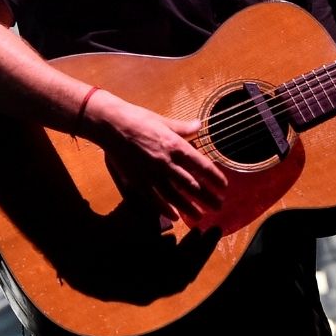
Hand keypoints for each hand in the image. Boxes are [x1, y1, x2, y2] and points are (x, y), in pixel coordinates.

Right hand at [85, 91, 228, 223]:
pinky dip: (165, 209)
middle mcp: (166, 163)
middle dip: (207, 198)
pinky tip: (174, 215)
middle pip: (192, 186)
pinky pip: (154, 199)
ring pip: (175, 196)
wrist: (112, 125)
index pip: (202, 166)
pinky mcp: (138, 181)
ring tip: (200, 216)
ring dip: (189, 208)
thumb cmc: (139, 119)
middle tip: (218, 206)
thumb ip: (183, 128)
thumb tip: (199, 126)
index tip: (224, 187)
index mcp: (176, 146)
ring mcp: (152, 174)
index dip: (216, 178)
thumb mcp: (164, 121)